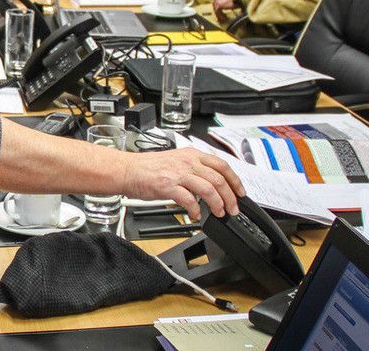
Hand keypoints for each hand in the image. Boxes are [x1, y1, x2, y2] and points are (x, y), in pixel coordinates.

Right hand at [123, 148, 244, 219]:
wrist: (128, 170)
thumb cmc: (150, 167)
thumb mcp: (177, 160)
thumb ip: (195, 169)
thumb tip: (212, 185)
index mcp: (192, 154)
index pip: (222, 165)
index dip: (235, 181)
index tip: (240, 193)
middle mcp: (188, 162)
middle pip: (219, 179)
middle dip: (230, 197)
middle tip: (232, 209)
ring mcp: (179, 173)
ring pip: (209, 189)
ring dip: (217, 205)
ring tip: (218, 213)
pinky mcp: (169, 186)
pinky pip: (189, 200)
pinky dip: (196, 211)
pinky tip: (195, 215)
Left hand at [212, 0, 239, 20]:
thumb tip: (232, 1)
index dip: (219, 3)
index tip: (222, 8)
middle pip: (215, 2)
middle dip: (217, 8)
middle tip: (220, 13)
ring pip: (215, 7)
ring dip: (218, 13)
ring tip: (222, 17)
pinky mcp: (219, 4)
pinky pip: (217, 11)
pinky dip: (220, 15)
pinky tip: (223, 18)